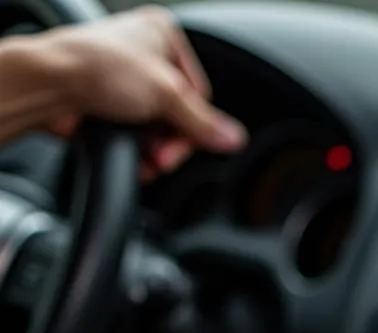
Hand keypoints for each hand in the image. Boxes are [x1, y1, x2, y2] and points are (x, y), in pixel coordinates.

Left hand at [38, 5, 245, 176]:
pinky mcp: (110, 103)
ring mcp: (126, 80)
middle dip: (171, 141)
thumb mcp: (166, 95)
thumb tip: (234, 139)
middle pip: (179, 114)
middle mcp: (145, 54)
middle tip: (163, 156)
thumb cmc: (97, 68)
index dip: (194, 123)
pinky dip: (138, 151)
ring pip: (158, 127)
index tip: (185, 142)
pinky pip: (138, 134)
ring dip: (155, 150)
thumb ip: (203, 122)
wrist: (49, 85)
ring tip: (147, 159)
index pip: (199, 92)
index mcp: (163, 34)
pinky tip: (135, 158)